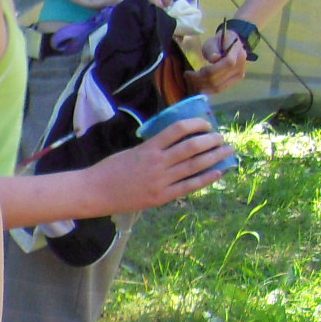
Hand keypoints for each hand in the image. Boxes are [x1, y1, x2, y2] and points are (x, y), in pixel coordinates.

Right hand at [85, 118, 234, 208]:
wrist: (93, 193)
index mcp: (148, 148)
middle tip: (221, 138)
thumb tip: (174, 143)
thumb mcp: (130, 151)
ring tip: (227, 150)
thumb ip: (152, 148)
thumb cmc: (108, 170)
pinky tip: (218, 172)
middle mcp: (157, 163)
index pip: (179, 129)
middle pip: (192, 146)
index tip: (205, 125)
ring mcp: (160, 181)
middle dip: (211, 140)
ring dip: (214, 156)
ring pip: (195, 165)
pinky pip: (189, 186)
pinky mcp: (160, 197)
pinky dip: (206, 178)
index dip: (197, 124)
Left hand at [190, 31, 250, 94]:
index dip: (206, 71)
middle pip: (218, 79)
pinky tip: (197, 85)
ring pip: (217, 87)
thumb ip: (213, 49)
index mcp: (238, 54)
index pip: (225, 65)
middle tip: (187, 76)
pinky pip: (218, 89)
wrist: (230, 45)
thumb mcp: (213, 41)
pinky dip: (206, 90)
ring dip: (200, 86)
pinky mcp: (234, 81)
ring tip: (190, 80)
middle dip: (199, 80)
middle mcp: (241, 67)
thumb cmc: (219, 42)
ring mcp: (238, 76)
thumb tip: (214, 59)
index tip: (189, 71)